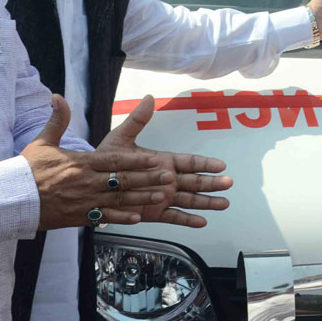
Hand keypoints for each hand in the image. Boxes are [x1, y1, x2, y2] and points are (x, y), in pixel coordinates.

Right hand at [23, 94, 173, 229]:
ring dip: (141, 199)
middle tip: (168, 178)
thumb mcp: (43, 141)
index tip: (154, 160)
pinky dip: (120, 218)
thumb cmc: (28, 170)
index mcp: (80, 164)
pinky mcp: (78, 217)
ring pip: (117, 200)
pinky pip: (103, 217)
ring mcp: (83, 202)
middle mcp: (85, 183)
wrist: (11, 199)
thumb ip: (57, 119)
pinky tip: (137, 218)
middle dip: (147, 179)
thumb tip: (57, 96)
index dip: (136, 162)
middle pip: (121, 181)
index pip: (113, 161)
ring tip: (161, 196)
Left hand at [96, 95, 232, 227]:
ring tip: (224, 204)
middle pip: (195, 181)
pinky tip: (202, 222)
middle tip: (228, 183)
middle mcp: (167, 180)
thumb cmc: (107, 160)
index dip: (205, 164)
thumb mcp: (121, 138)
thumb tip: (149, 98)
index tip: (221, 165)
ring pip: (190, 200)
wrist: (92, 183)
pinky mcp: (154, 213)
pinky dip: (187, 220)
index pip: (189, 162)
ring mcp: (163, 197)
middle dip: (212, 183)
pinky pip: (173, 217)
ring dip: (206, 202)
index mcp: (163, 162)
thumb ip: (137, 120)